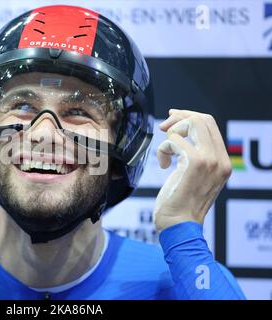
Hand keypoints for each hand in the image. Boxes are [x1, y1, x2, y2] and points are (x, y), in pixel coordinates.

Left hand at [153, 109, 231, 231]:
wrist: (179, 225)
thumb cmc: (180, 203)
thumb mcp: (193, 176)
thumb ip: (194, 155)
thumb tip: (179, 131)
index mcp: (222, 162)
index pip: (210, 124)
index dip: (188, 116)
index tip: (171, 118)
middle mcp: (220, 160)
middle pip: (203, 119)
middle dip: (179, 118)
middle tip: (163, 128)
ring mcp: (210, 161)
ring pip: (192, 124)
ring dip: (170, 134)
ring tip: (165, 154)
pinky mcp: (194, 163)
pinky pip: (175, 140)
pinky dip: (163, 149)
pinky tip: (164, 165)